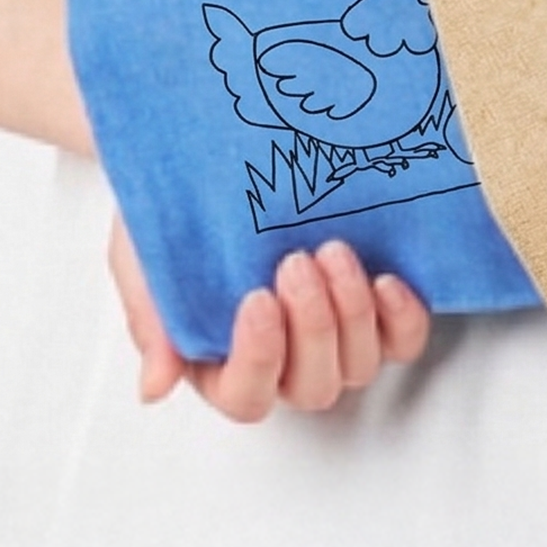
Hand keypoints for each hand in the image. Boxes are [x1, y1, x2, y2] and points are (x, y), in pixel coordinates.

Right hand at [107, 214, 431, 420]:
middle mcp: (285, 358)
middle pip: (312, 386)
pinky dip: (402, 319)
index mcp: (223, 361)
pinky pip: (403, 339)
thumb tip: (155, 387)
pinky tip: (387, 280)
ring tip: (334, 252)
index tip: (257, 298)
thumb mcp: (143, 258)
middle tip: (298, 263)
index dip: (258, 358)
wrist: (213, 152)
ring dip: (352, 313)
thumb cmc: (174, 212)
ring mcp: (334, 334)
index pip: (246, 393)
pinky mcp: (374, 304)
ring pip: (358, 365)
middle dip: (312, 327)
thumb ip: (151, 320)